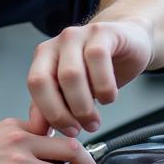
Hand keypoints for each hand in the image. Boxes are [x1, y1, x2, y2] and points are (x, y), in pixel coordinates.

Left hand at [26, 19, 153, 135]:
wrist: (129, 42)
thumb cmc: (97, 68)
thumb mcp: (71, 90)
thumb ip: (50, 107)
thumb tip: (36, 130)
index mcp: (45, 56)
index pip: (35, 84)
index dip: (50, 112)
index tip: (67, 131)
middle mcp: (58, 43)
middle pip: (50, 80)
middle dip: (65, 113)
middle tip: (82, 128)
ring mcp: (80, 34)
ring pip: (72, 74)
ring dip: (84, 105)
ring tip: (95, 119)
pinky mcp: (103, 32)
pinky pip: (98, 59)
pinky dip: (104, 85)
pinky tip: (109, 96)